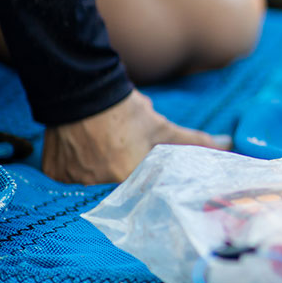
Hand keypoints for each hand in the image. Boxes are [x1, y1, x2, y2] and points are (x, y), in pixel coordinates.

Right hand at [41, 89, 230, 183]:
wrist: (81, 88)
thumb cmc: (127, 111)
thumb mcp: (162, 127)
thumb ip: (193, 142)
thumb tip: (227, 145)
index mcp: (127, 175)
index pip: (144, 194)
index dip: (149, 186)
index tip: (151, 181)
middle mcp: (97, 184)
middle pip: (118, 191)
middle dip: (125, 180)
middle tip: (124, 162)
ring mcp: (72, 181)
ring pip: (93, 186)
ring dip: (101, 173)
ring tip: (103, 151)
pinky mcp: (54, 174)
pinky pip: (69, 181)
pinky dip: (79, 169)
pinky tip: (84, 152)